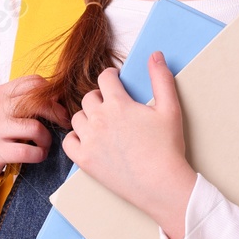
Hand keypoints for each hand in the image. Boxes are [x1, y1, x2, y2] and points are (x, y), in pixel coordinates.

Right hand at [0, 75, 71, 230]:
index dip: (53, 93)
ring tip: (45, 145)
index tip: (59, 107)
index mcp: (0, 93)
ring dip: (47, 139)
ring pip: (36, 128)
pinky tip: (38, 156)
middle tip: (64, 125)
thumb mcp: (4, 112)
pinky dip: (39, 155)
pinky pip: (28, 151)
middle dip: (58, 114)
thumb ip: (25, 102)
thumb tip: (59, 99)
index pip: (34, 82)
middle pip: (39, 102)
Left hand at [61, 51, 197, 238]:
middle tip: (112, 106)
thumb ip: (161, 79)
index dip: (111, 76)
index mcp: (118, 104)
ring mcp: (89, 141)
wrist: (161, 185)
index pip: (105, 78)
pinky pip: (69, 142)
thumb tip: (155, 54)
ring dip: (88, 117)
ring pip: (77, 118)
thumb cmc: (168, 147)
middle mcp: (99, 119)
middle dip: (99, 97)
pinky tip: (90, 140)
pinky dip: (76, 138)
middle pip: (89, 98)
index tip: (115, 80)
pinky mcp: (84, 160)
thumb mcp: (170, 109)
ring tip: (102, 124)